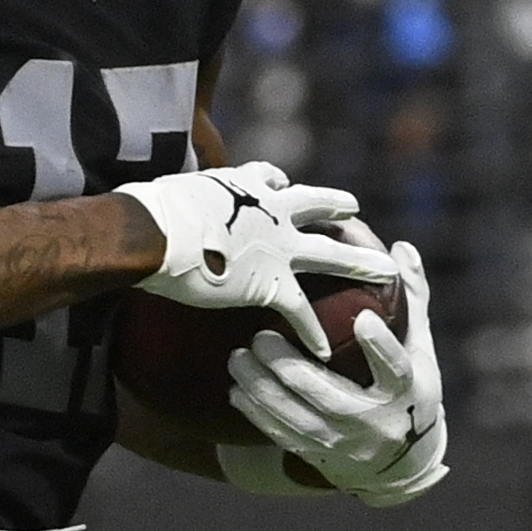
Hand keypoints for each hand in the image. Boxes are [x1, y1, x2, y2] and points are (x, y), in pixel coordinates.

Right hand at [122, 162, 393, 351]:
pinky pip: (302, 311)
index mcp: (243, 185)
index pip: (270, 179)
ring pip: (332, 254)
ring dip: (361, 263)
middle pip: (316, 205)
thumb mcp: (168, 191)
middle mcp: (271, 210)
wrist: (155, 235)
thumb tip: (144, 203)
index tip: (283, 185)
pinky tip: (325, 351)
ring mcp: (278, 247)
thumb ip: (176, 199)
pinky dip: (313, 333)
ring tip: (387, 271)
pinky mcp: (271, 283)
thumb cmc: (150, 212)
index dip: (277, 184)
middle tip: (356, 209)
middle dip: (338, 207)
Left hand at [230, 244, 448, 505]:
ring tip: (237, 360)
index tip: (364, 319)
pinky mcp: (323, 456)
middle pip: (331, 397)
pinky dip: (259, 416)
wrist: (403, 462)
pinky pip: (286, 438)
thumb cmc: (409, 388)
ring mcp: (348, 443)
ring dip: (264, 391)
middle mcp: (377, 422)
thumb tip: (401, 247)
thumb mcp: (419, 348)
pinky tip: (237, 392)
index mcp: (407, 391)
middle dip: (292, 369)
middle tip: (260, 338)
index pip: (397, 368)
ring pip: (300, 419)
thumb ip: (411, 299)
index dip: (381, 347)